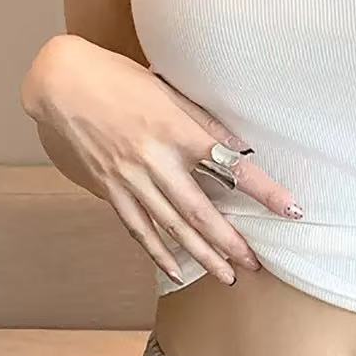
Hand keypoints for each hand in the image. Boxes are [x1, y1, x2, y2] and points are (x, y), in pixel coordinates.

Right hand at [21, 34, 303, 285]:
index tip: (291, 209)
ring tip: (227, 276)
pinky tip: (175, 269)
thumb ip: (206, 123)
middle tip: (256, 263)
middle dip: (230, 241)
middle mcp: (154, 160)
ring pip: (170, 227)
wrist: (64, 83)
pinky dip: (157, 251)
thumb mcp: (171, 92)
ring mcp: (129, 178)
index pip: (232, 167)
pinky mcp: (109, 188)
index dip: (264, 191)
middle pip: (199, 210)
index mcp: (177, 131)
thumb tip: (241, 149)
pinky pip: (137, 227)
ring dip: (201, 255)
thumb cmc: (122, 79)